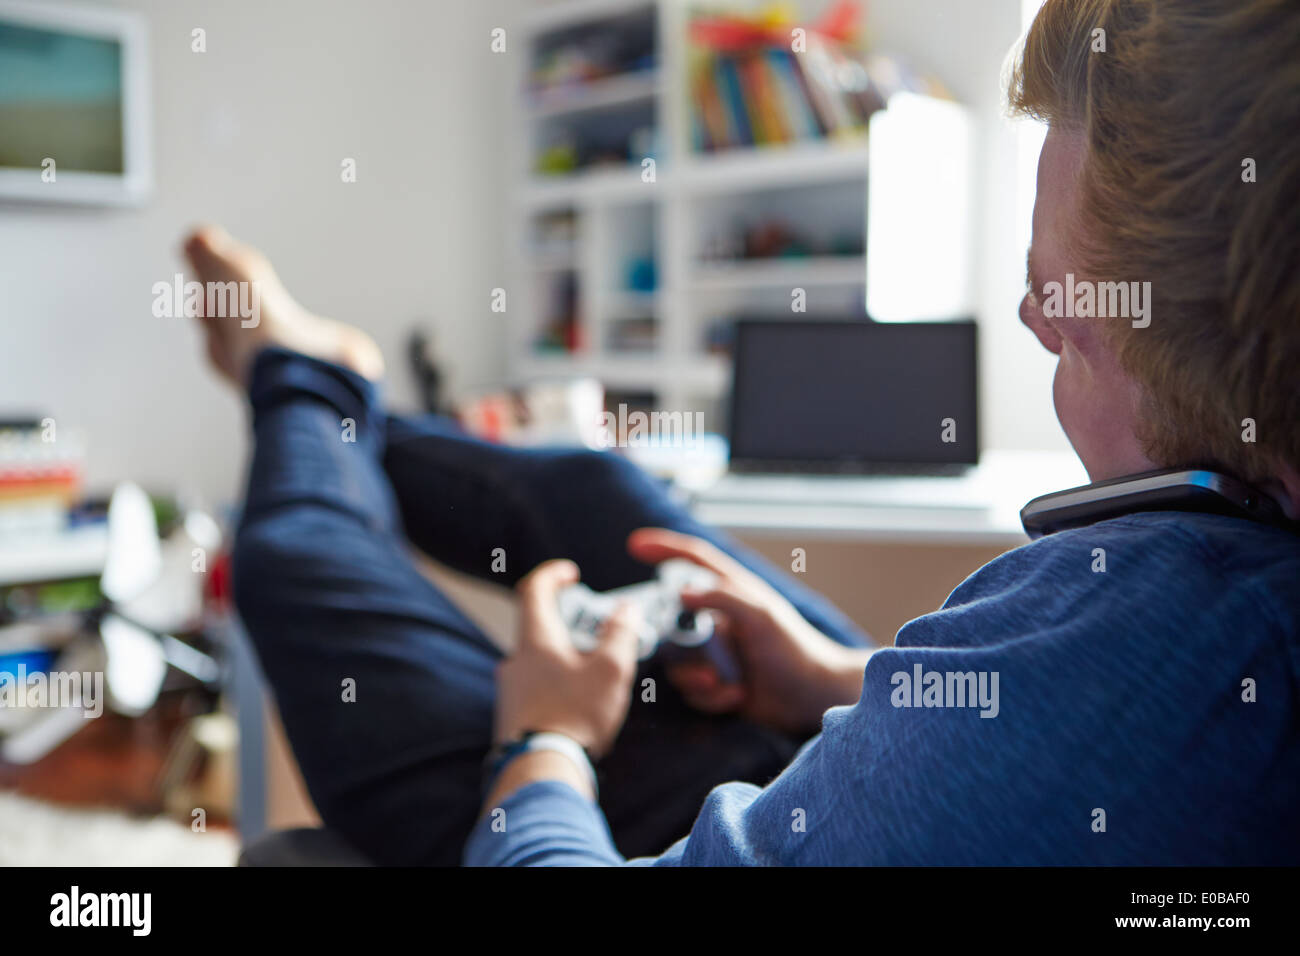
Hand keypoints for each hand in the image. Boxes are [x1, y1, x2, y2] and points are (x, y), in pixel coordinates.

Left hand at [495, 559, 640, 758]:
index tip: (570, 573)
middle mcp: (515, 661)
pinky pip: (534, 688)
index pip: (534, 590)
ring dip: (563, 655)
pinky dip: (556, 682)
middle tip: (594, 628)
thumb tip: (626, 610)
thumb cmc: (575, 716)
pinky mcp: (512, 717)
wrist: (542, 771)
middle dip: (567, 622)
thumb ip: (620, 635)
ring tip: (593, 669)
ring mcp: (509, 691)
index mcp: (535, 640)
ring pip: (536, 660)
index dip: (552, 575)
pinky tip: (578, 702)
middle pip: (536, 627)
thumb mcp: (610, 670)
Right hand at [627, 529, 870, 734]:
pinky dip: (710, 697)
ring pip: (679, 663)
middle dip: (683, 651)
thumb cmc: (795, 650)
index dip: (664, 547)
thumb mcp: (760, 616)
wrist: (813, 698)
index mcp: (732, 592)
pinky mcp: (717, 682)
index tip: (634, 544)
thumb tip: (681, 591)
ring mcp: (717, 652)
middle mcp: (719, 620)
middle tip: (706, 665)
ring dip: (697, 679)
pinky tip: (736, 697)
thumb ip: (722, 598)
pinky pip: (692, 690)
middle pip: (674, 625)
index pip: (693, 559)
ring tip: (725, 684)